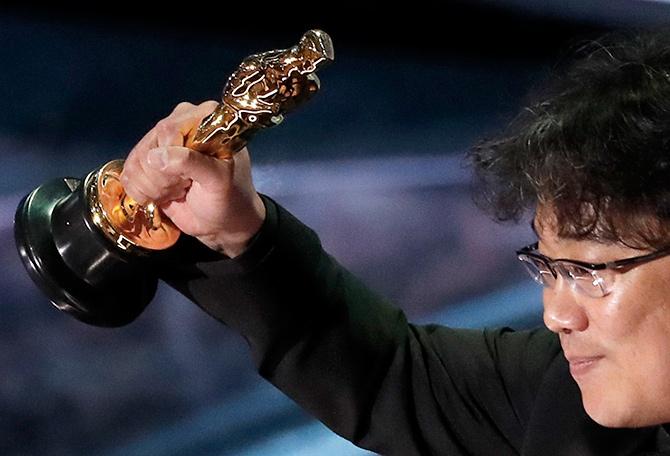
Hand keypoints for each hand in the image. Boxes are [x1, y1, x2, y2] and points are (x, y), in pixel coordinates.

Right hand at [119, 101, 265, 256]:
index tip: (188, 179)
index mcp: (204, 118)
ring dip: (154, 187)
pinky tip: (166, 194)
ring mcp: (162, 142)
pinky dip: (144, 192)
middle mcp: (181, 123)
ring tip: (179, 190)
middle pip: (148, 147)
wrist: (224, 223)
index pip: (167, 130)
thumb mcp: (218, 180)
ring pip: (136, 163)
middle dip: (162, 177)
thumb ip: (192, 163)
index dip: (170, 159)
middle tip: (186, 187)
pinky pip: (129, 173)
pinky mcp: (149, 161)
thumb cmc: (230, 199)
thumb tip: (156, 156)